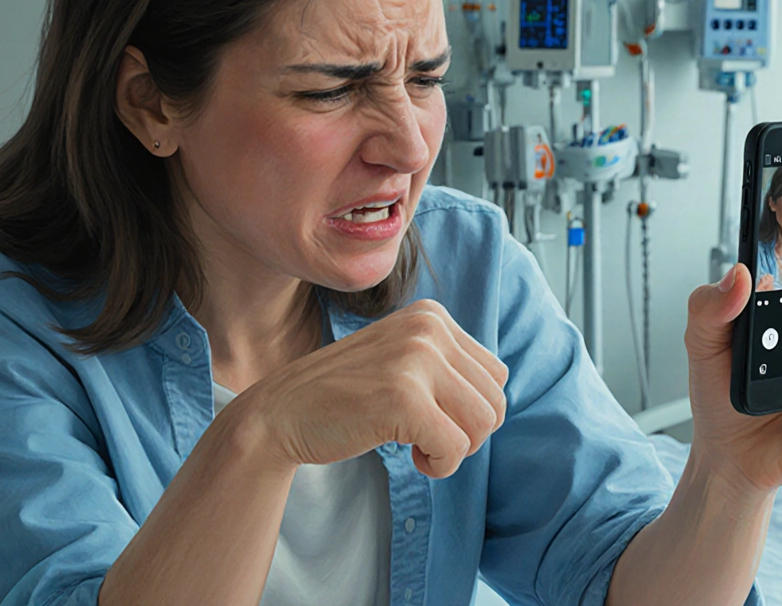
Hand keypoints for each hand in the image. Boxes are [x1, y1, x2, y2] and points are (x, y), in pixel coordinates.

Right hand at [238, 300, 508, 478]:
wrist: (281, 413)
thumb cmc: (346, 396)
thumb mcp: (402, 361)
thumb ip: (447, 367)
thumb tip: (500, 401)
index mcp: (432, 315)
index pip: (495, 374)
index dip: (472, 410)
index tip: (433, 418)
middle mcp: (429, 328)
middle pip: (495, 399)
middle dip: (469, 432)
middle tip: (428, 438)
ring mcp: (416, 359)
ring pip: (484, 423)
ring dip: (456, 450)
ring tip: (421, 448)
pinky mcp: (404, 397)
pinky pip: (456, 446)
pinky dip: (440, 465)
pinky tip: (410, 458)